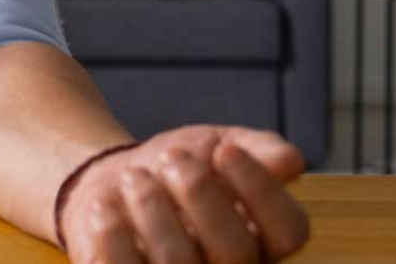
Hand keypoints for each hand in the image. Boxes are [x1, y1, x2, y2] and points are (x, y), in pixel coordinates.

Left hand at [58, 126, 309, 263]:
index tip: (226, 150)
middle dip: (199, 192)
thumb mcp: (217, 144)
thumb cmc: (175, 167)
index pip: (289, 231)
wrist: (114, 182)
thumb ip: (258, 148)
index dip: (261, 189)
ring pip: (178, 261)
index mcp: (263, 239)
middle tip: (172, 157)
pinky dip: (111, 234)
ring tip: (133, 177)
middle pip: (235, 250)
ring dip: (150, 205)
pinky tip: (105, 206)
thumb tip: (291, 162)